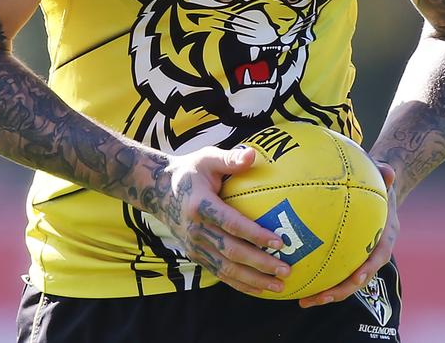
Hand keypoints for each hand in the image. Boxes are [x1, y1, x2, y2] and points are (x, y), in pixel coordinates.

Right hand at [155, 145, 291, 295]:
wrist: (158, 190)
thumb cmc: (191, 171)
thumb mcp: (207, 158)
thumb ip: (229, 159)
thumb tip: (253, 155)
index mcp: (200, 205)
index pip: (230, 223)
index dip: (254, 234)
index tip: (279, 242)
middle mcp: (196, 230)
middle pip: (231, 251)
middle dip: (260, 263)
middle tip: (286, 268)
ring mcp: (194, 246)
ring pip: (226, 269)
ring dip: (254, 280)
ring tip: (279, 286)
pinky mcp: (195, 256)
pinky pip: (220, 273)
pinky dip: (240, 284)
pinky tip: (260, 288)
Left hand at [299, 162, 398, 307]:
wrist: (383, 192)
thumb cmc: (379, 182)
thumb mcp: (383, 177)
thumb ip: (385, 175)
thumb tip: (389, 171)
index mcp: (385, 236)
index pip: (379, 256)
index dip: (369, 268)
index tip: (358, 277)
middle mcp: (373, 251)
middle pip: (358, 278)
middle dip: (340, 291)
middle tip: (318, 297)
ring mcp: (360, 256)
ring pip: (344, 280)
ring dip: (326, 292)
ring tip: (303, 299)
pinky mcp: (346, 256)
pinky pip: (333, 269)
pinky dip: (318, 276)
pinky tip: (295, 279)